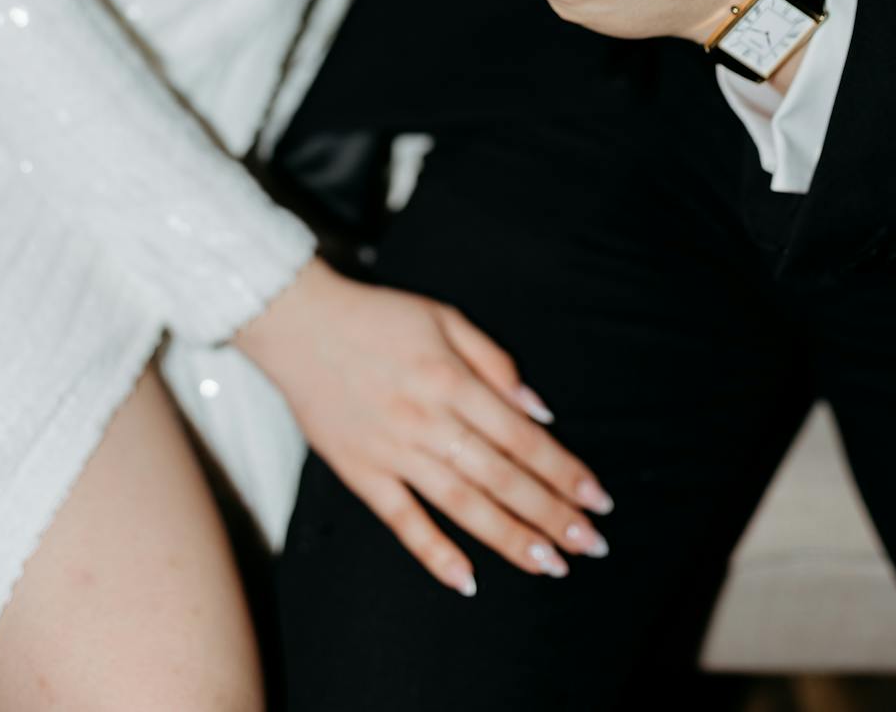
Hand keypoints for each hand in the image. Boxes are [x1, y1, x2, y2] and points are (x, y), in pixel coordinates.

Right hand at [235, 258, 612, 594]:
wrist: (298, 323)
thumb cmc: (376, 317)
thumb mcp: (444, 318)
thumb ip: (494, 362)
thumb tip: (538, 411)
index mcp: (452, 379)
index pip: (521, 436)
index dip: (563, 470)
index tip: (596, 500)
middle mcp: (428, 419)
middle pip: (500, 476)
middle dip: (550, 513)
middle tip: (587, 544)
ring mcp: (393, 450)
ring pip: (461, 503)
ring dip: (508, 537)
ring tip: (548, 564)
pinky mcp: (360, 471)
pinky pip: (401, 520)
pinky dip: (433, 552)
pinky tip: (467, 578)